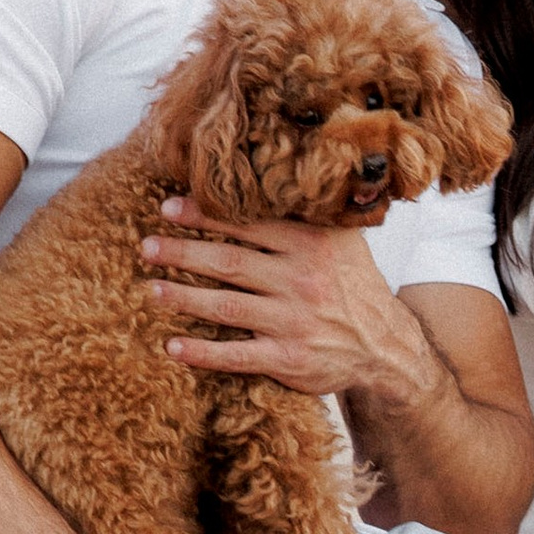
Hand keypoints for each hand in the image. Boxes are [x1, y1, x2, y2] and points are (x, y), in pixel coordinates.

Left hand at [143, 195, 437, 407]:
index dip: (206, 215)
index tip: (169, 207)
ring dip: (184, 297)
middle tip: (147, 246)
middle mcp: (302, 280)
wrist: (386, 346)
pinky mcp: (289, 359)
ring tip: (151, 289)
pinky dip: (203, 353)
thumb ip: (305, 214)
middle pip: (231, 263)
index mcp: (312, 244)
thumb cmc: (352, 285)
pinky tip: (173, 346)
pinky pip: (237, 356)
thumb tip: (261, 174)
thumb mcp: (342, 241)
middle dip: (184, 253)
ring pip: (227, 307)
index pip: (250, 224)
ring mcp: (294, 322)